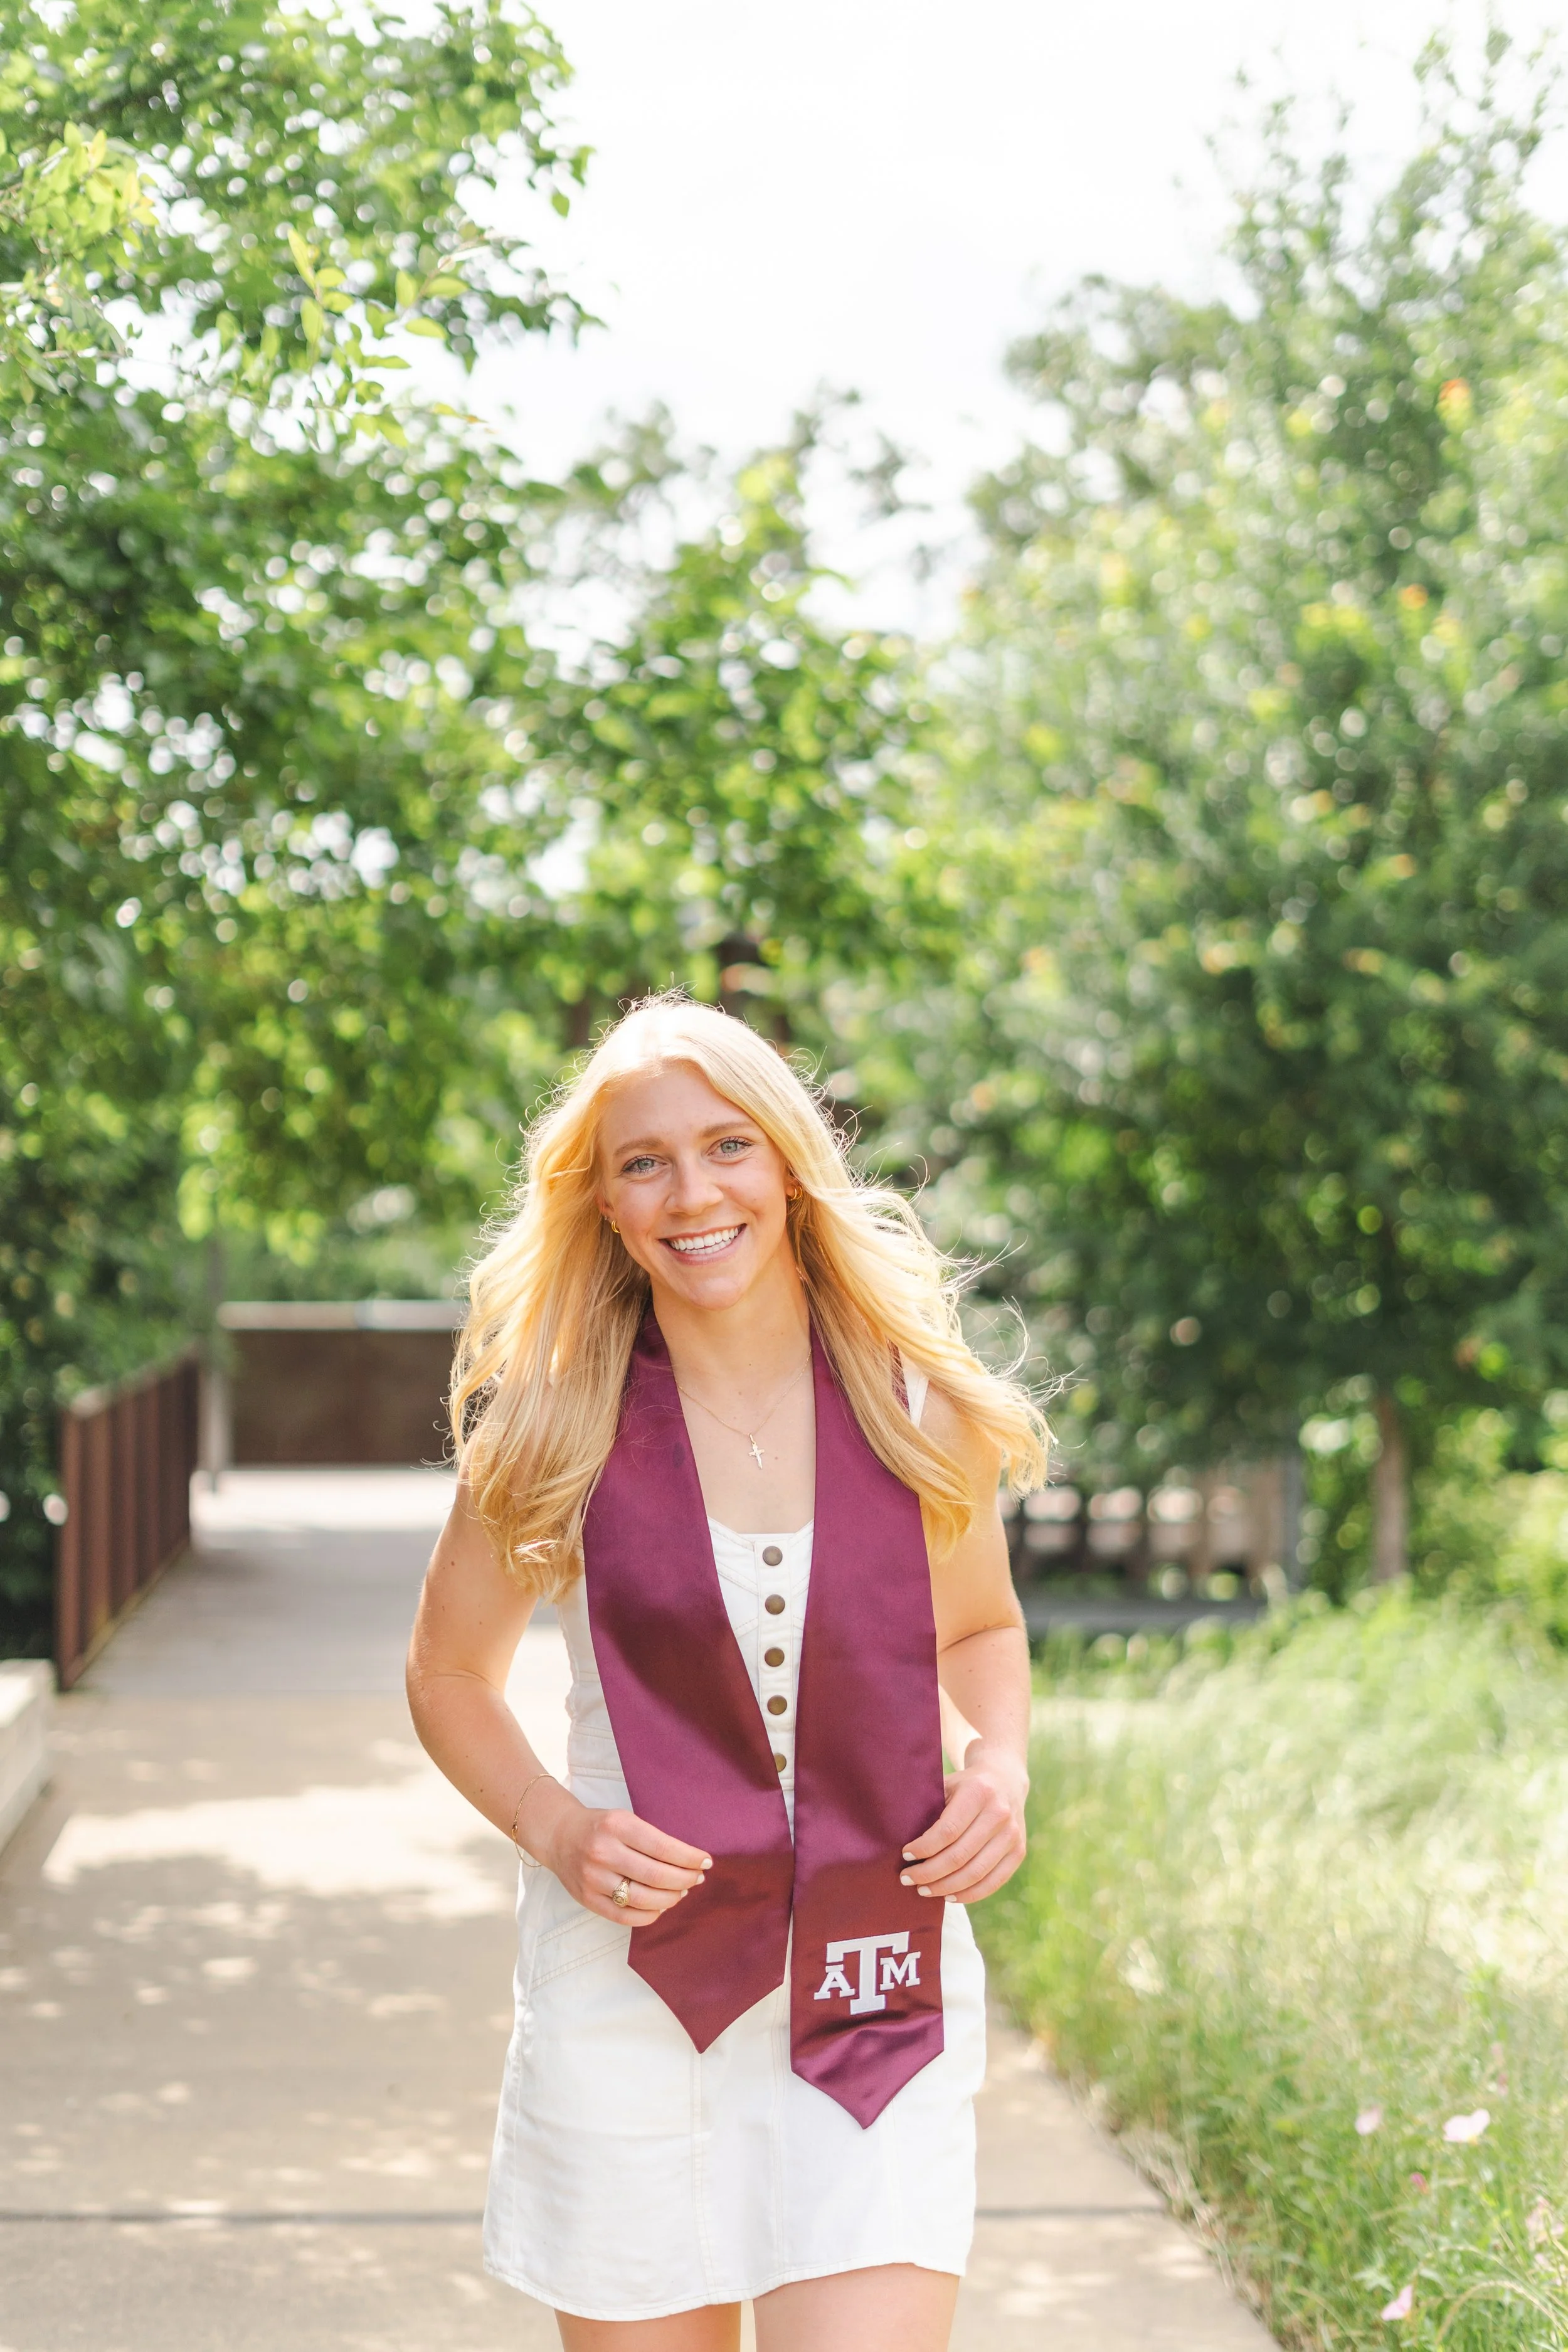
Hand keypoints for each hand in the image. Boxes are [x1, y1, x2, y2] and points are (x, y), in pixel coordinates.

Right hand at [527, 1782, 711, 1927]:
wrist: (559, 1836)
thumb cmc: (601, 1827)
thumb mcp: (625, 1819)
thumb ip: (652, 1838)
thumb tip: (690, 1862)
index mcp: (617, 1826)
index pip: (662, 1846)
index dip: (689, 1857)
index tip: (706, 1862)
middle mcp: (603, 1852)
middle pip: (656, 1875)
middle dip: (684, 1880)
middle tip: (697, 1879)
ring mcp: (593, 1878)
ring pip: (643, 1899)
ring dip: (670, 1898)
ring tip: (681, 1892)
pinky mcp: (587, 1900)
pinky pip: (625, 1917)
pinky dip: (650, 1915)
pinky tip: (660, 1906)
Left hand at [899, 1745, 1028, 1904]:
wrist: (1005, 1780)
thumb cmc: (965, 1786)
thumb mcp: (947, 1784)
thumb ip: (929, 1807)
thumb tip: (899, 1838)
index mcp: (978, 1792)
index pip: (948, 1830)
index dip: (924, 1848)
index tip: (905, 1855)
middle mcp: (999, 1814)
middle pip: (960, 1856)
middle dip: (929, 1873)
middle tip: (908, 1880)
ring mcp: (1012, 1835)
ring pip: (976, 1873)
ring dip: (946, 1887)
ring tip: (924, 1890)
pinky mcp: (1018, 1852)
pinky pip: (993, 1882)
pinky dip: (969, 1895)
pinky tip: (949, 1896)